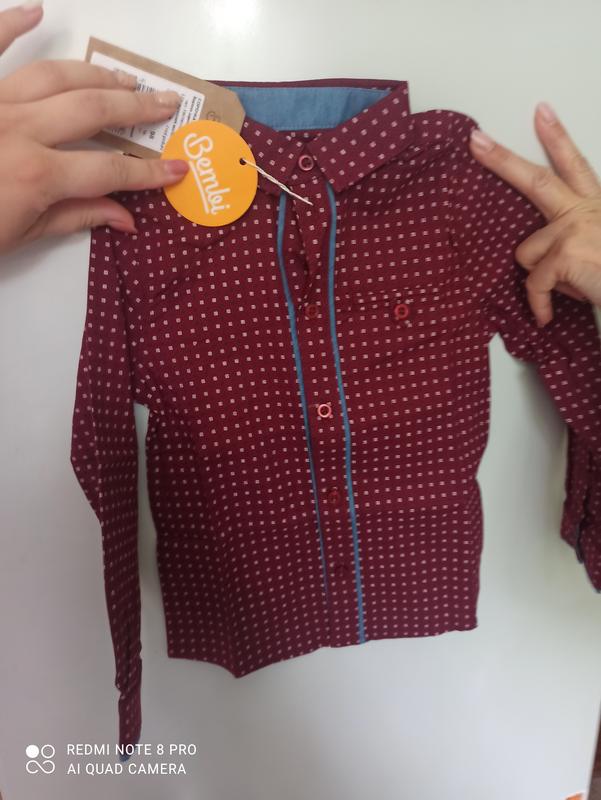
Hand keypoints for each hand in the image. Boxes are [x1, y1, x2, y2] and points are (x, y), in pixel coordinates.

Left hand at [0, 1, 188, 254]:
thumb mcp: (23, 235)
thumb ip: (77, 217)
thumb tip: (126, 217)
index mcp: (37, 176)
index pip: (110, 171)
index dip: (149, 171)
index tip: (177, 168)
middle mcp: (19, 132)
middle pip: (92, 110)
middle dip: (136, 108)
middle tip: (165, 102)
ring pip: (54, 76)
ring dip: (95, 73)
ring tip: (124, 75)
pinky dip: (8, 25)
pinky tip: (33, 12)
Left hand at [469, 102, 600, 325]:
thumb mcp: (597, 248)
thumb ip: (569, 242)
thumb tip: (536, 262)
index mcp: (593, 206)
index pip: (574, 164)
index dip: (557, 137)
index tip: (541, 111)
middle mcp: (583, 211)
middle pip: (536, 181)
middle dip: (502, 160)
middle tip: (476, 141)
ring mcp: (573, 230)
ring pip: (526, 254)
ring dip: (542, 278)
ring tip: (573, 287)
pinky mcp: (566, 253)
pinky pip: (534, 283)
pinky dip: (539, 304)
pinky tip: (548, 316)